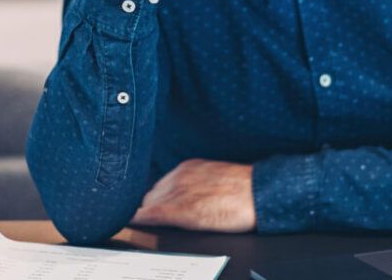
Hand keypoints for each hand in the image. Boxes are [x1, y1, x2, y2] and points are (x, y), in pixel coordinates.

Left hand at [131, 159, 255, 231]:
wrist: (259, 193)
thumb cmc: (245, 189)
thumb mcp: (216, 178)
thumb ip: (198, 183)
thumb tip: (191, 195)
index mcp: (187, 168)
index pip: (160, 185)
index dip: (156, 199)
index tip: (152, 207)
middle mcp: (178, 177)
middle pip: (151, 195)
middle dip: (151, 207)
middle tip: (151, 219)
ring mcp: (178, 192)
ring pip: (149, 205)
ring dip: (146, 214)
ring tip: (141, 224)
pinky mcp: (181, 210)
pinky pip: (151, 215)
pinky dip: (140, 219)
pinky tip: (132, 223)